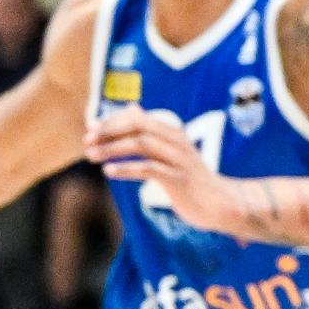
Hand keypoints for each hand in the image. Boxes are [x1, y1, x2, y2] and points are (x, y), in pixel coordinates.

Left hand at [85, 106, 238, 233]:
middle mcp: (175, 140)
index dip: (110, 122)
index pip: (136, 118)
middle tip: (87, 141)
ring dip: (112, 149)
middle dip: (108, 131)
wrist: (220, 202)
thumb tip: (132, 107)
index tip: (89, 129)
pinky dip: (126, 169)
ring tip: (91, 156)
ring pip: (141, 144)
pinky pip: (149, 169)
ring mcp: (178, 159)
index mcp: (171, 131)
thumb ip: (150, 129)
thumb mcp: (170, 149)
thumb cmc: (189, 176)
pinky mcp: (179, 179)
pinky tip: (109, 172)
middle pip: (137, 126)